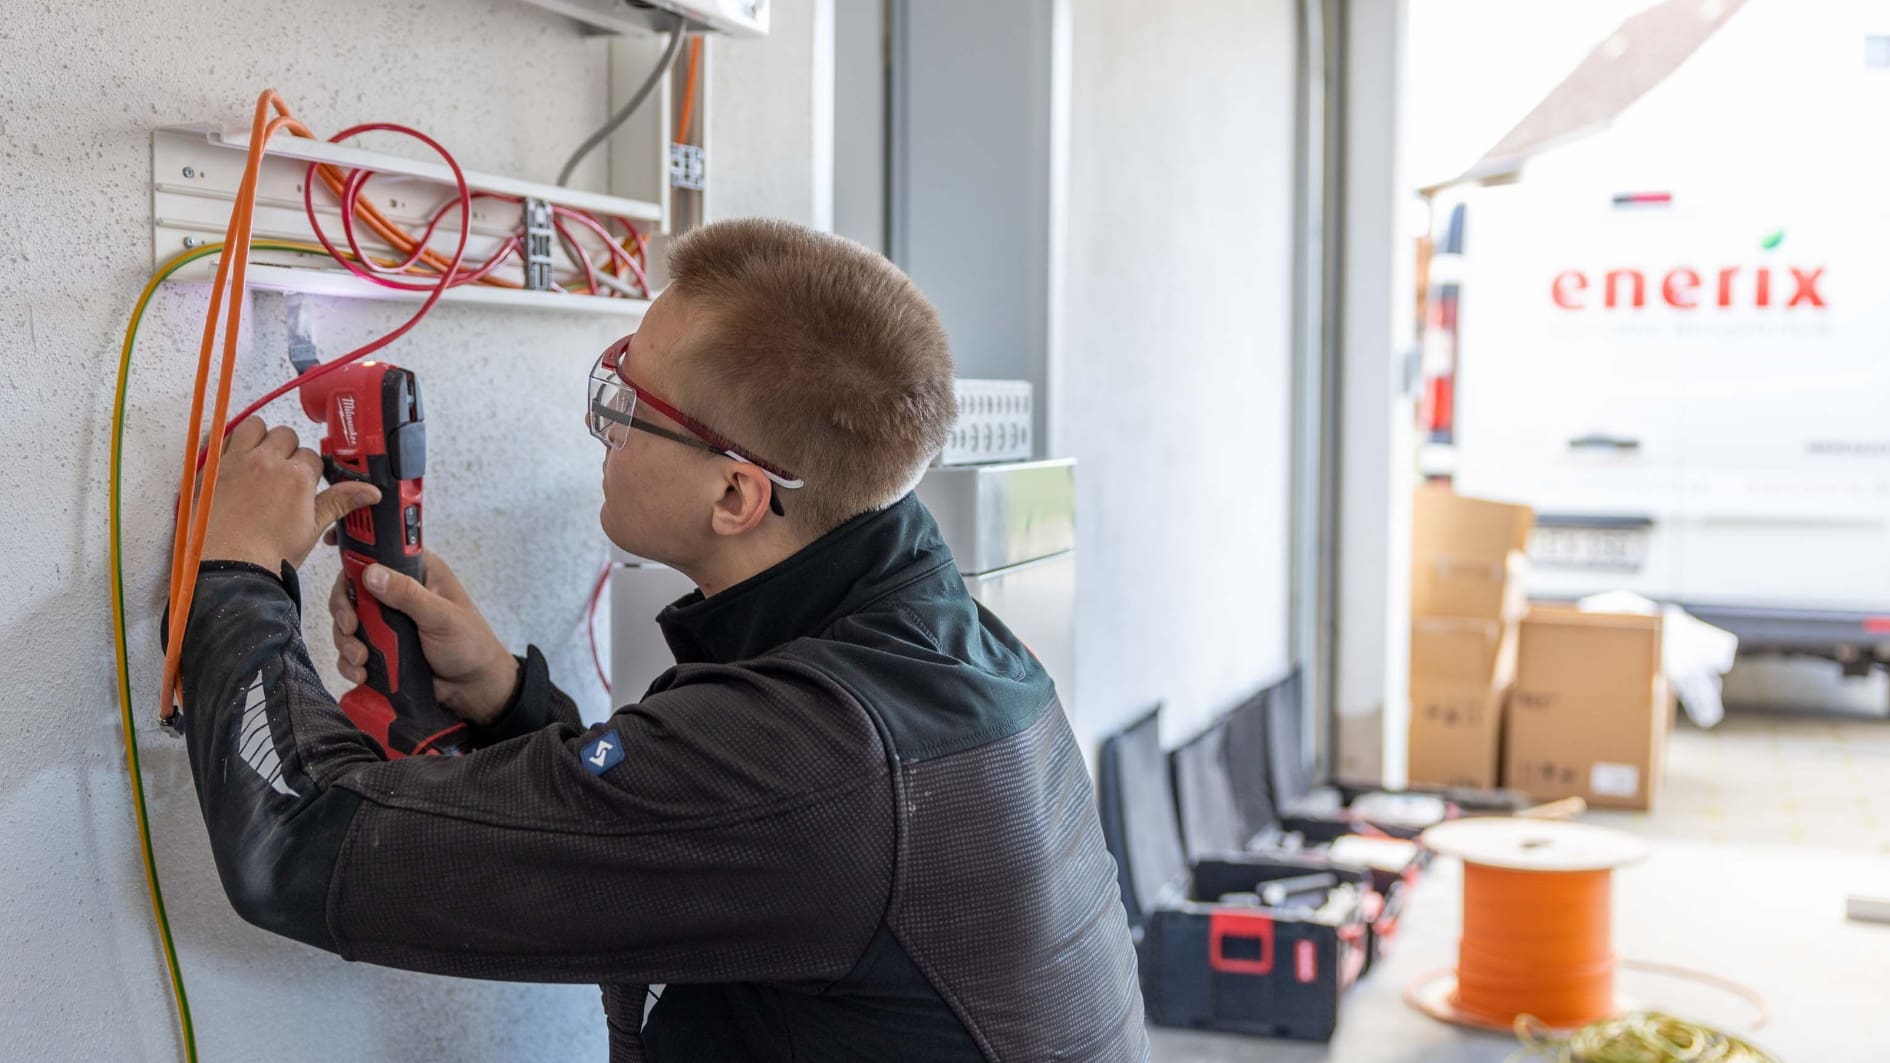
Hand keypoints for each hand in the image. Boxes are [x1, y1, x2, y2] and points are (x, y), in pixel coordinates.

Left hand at [201, 417, 380, 572]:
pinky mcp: (209, 467)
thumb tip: (370, 491)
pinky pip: (218, 436)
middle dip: (287, 450)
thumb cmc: (267, 555)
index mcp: (297, 476)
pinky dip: (225, 441)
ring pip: (254, 426)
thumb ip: (339, 502)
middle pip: (285, 435)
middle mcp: (267, 461)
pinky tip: (229, 458)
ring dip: (259, 436)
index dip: (310, 471)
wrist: (228, 569)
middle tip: (282, 472)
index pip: (312, 457)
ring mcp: (236, 461)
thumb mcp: (312, 529)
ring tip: (257, 458)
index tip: (305, 482)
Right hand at [329, 550, 519, 725]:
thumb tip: (372, 574)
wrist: (474, 689)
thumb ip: (408, 595)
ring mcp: (386, 623)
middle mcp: (398, 595)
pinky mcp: (380, 649)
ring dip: (346, 641)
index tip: (330, 543)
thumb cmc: (470, 645)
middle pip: (351, 591)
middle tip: (352, 627)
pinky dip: (350, 663)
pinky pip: (352, 651)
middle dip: (344, 610)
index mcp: (417, 574)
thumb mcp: (442, 616)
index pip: (379, 552)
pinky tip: (361, 673)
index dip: (354, 548)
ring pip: (347, 623)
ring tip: (362, 659)